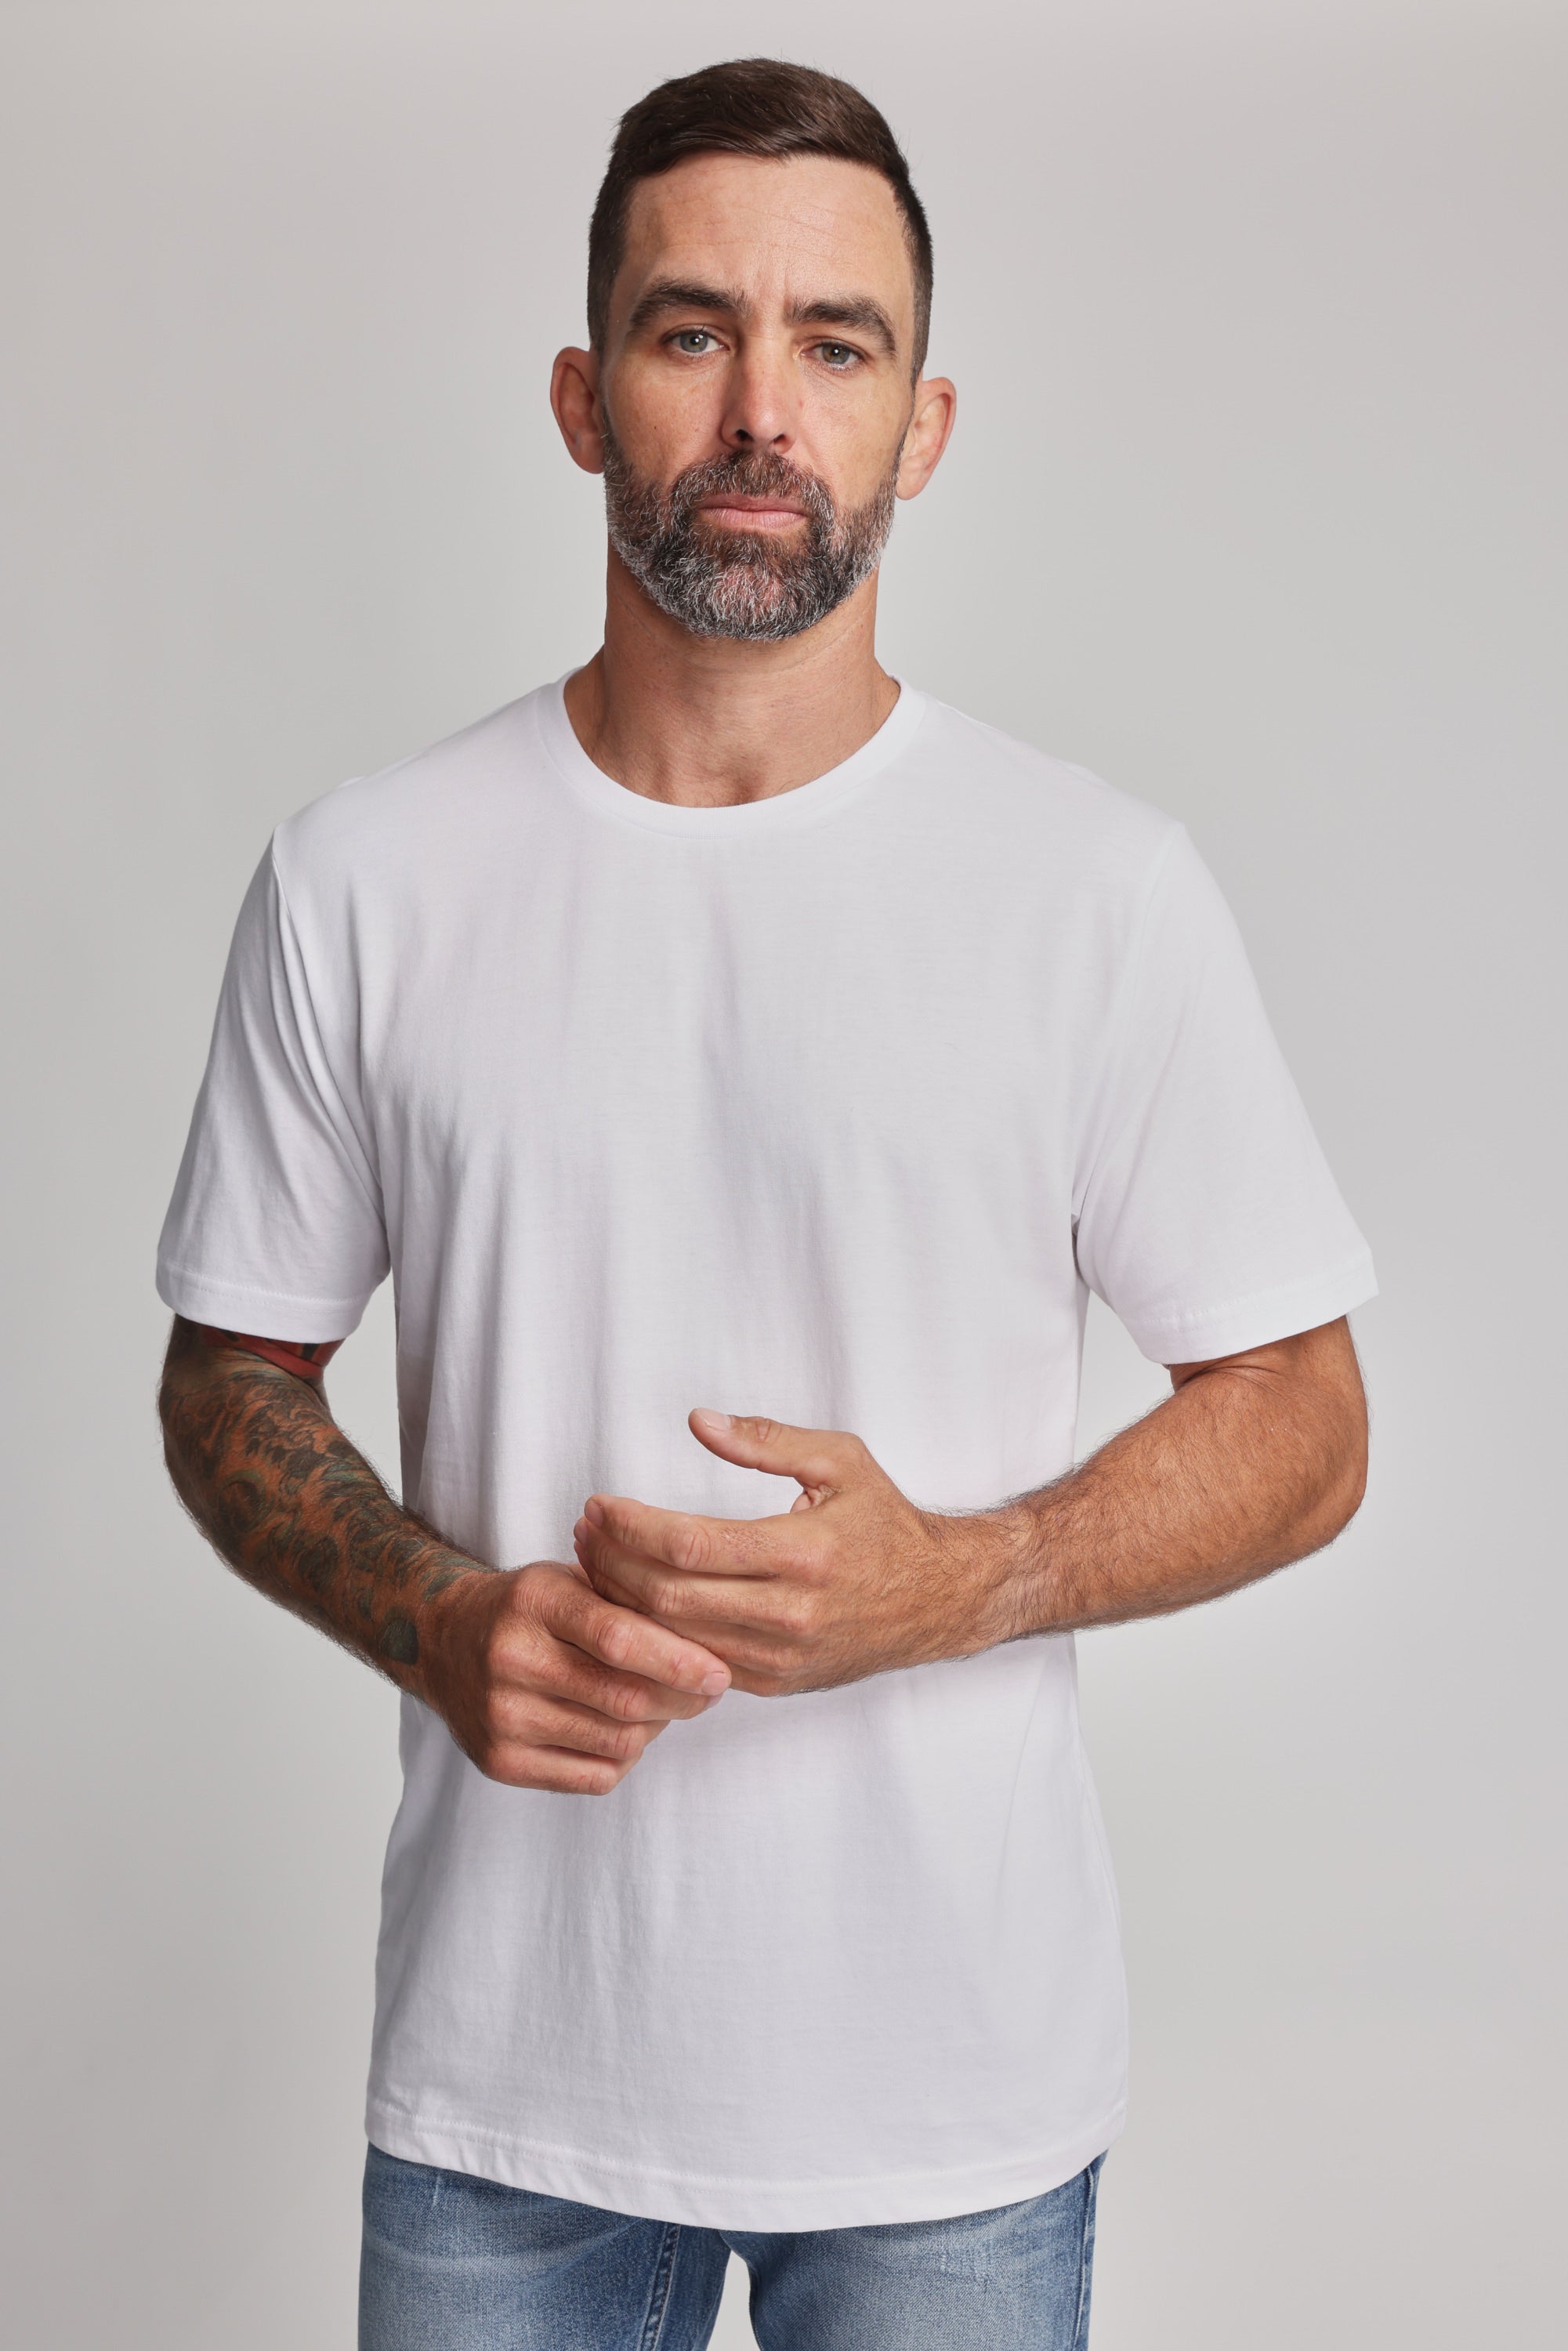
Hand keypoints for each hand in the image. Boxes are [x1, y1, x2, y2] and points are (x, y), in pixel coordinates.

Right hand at [418, 1559, 732, 1792]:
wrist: (442, 1640)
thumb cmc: (527, 1608)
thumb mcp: (570, 1579)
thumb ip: (628, 1601)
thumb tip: (709, 1638)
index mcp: (536, 1601)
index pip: (621, 1638)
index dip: (680, 1661)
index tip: (719, 1672)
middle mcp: (512, 1658)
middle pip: (624, 1698)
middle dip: (682, 1700)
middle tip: (709, 1692)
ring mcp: (502, 1716)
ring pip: (616, 1742)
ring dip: (657, 1729)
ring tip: (664, 1707)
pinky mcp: (499, 1761)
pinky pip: (592, 1777)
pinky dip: (625, 1760)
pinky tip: (625, 1734)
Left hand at [572, 1414, 1021, 1697]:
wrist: (939, 1600)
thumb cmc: (886, 1524)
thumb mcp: (840, 1459)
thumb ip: (765, 1441)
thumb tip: (696, 1422)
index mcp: (803, 1553)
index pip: (688, 1545)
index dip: (630, 1526)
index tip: (598, 1504)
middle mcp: (790, 1613)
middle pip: (668, 1597)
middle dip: (612, 1563)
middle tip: (583, 1531)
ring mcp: (780, 1656)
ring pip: (673, 1638)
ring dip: (622, 1601)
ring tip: (594, 1561)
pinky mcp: (773, 1682)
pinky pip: (694, 1664)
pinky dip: (653, 1637)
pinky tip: (629, 1604)